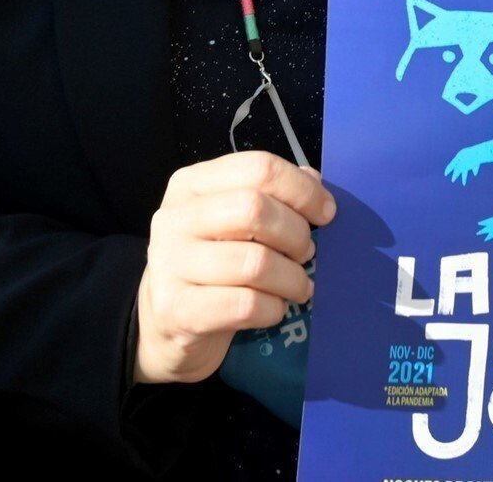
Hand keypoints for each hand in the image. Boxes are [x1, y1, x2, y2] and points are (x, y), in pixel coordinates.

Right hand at [133, 150, 334, 385]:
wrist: (166, 324)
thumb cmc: (211, 265)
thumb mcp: (232, 222)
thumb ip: (270, 195)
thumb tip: (314, 180)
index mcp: (191, 183)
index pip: (257, 168)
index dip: (302, 189)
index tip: (326, 213)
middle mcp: (174, 217)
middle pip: (254, 209)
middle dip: (296, 233)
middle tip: (307, 253)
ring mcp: (170, 263)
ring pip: (255, 262)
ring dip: (292, 278)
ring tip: (299, 287)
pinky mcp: (176, 309)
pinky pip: (246, 304)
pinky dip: (274, 308)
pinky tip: (275, 308)